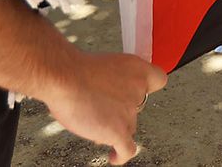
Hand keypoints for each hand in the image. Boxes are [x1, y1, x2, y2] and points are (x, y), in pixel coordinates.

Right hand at [39, 50, 166, 162]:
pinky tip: (114, 156)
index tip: (138, 91)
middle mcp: (138, 90)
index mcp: (136, 68)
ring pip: (129, 127)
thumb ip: (114, 80)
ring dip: (114, 128)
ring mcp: (130, 112)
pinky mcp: (119, 131)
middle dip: (121, 110)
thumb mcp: (104, 65)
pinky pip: (127, 149)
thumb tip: (110, 96)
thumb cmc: (75, 70)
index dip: (147, 87)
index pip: (158, 79)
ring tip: (93, 121)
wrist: (63, 78)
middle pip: (138, 107)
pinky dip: (121, 155)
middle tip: (101, 106)